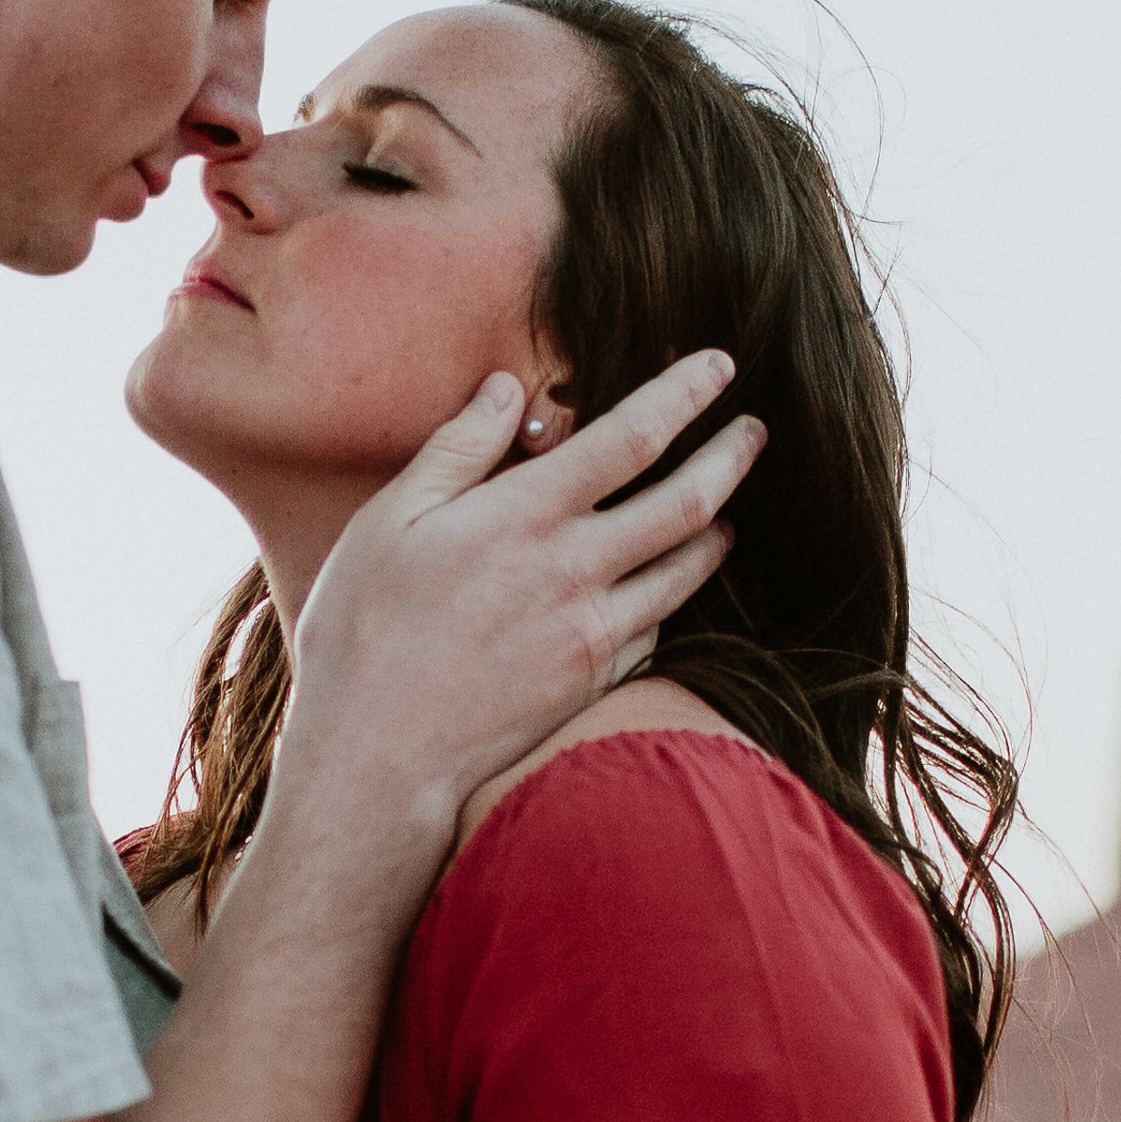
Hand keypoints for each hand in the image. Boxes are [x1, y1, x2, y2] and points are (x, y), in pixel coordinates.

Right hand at [278, 351, 761, 862]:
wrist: (379, 756)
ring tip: (726, 508)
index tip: (719, 366)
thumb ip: (458, 447)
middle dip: (731, 456)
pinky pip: (657, 627)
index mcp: (527, 514)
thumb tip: (508, 389)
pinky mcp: (595, 682)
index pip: (634, 436)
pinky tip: (668, 585)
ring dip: (717, 529)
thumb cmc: (366, 631)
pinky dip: (672, 595)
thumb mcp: (390, 519)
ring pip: (687, 569)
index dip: (686, 393)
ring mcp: (594, 632)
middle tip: (754, 430)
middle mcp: (577, 570)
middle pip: (689, 502)